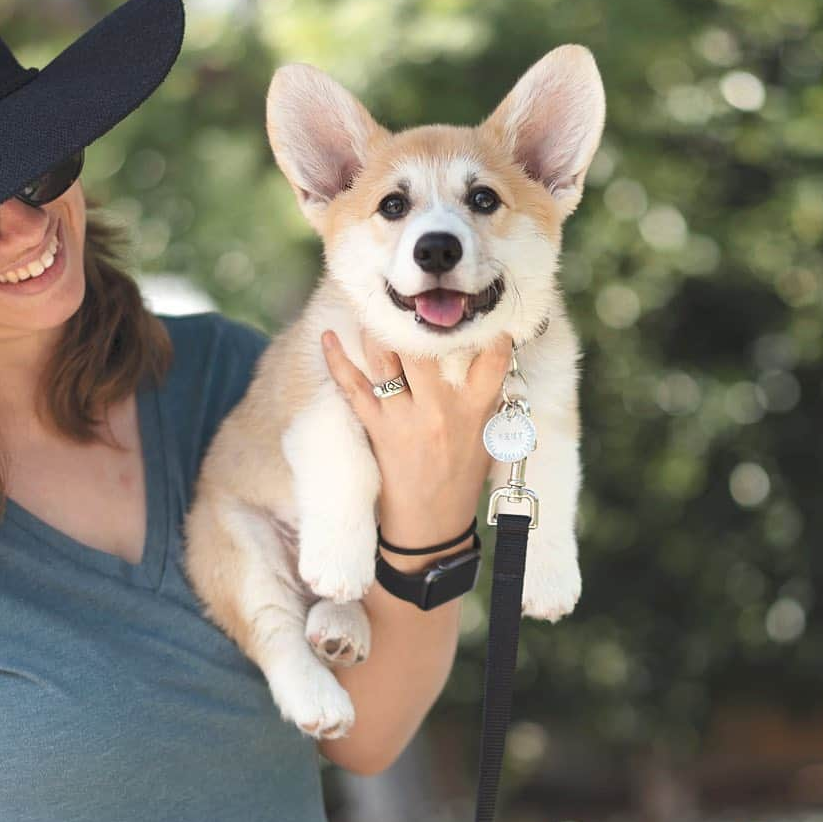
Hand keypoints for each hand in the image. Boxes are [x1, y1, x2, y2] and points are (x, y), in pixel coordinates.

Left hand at [320, 327, 513, 568]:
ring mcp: (405, 419)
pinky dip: (338, 361)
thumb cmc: (461, 479)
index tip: (488, 313)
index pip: (493, 362)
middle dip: (417, 321)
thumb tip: (490, 356)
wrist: (430, 527)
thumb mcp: (486, 438)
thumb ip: (486, 398)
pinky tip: (329, 337)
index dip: (493, 334)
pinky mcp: (378, 430)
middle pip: (426, 352)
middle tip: (411, 294)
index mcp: (474, 411)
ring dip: (377, 330)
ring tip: (370, 303)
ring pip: (387, 362)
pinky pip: (353, 388)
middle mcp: (440, 411)